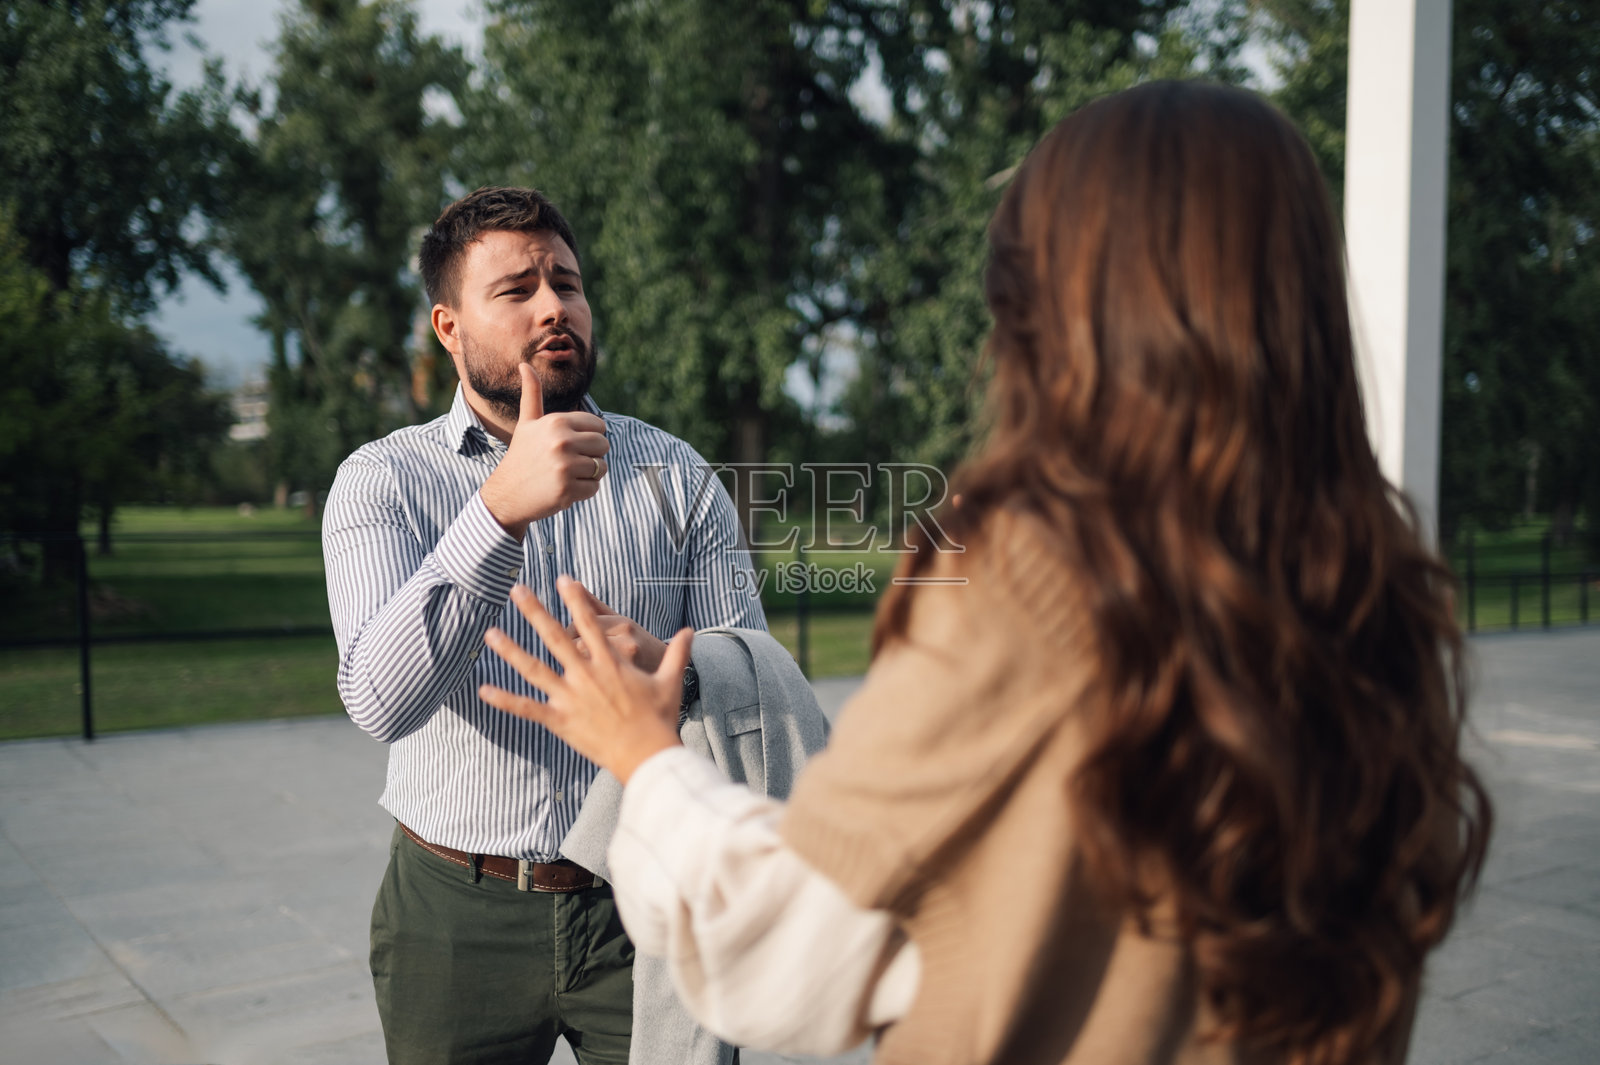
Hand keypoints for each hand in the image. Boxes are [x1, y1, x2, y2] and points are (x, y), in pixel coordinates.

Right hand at [480, 363, 609, 538]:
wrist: (506, 495)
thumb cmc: (521, 456)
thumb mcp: (526, 423)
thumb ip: (531, 394)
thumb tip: (524, 364)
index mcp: (556, 422)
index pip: (599, 426)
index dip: (589, 437)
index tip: (571, 445)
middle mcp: (561, 441)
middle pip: (604, 445)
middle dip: (591, 455)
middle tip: (569, 462)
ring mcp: (565, 467)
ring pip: (602, 467)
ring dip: (588, 474)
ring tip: (565, 474)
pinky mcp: (568, 490)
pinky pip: (595, 487)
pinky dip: (583, 491)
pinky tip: (564, 489)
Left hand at [480, 576, 690, 782]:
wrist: (648, 754)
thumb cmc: (660, 718)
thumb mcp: (671, 680)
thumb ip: (678, 653)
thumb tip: (691, 631)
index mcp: (610, 662)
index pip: (589, 623)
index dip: (575, 599)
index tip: (562, 580)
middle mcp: (586, 674)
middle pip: (555, 636)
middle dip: (534, 610)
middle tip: (516, 590)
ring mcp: (571, 697)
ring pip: (534, 668)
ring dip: (510, 650)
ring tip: (490, 634)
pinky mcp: (561, 721)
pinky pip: (528, 709)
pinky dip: (505, 700)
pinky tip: (483, 691)